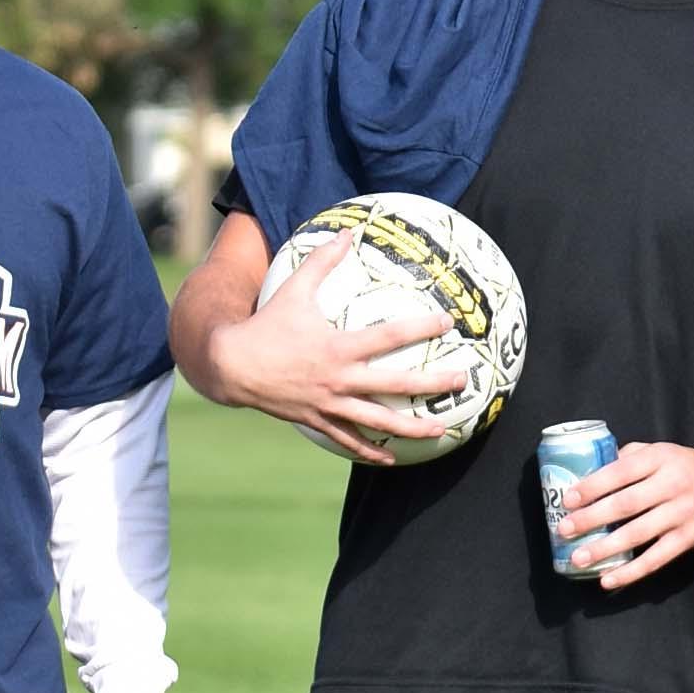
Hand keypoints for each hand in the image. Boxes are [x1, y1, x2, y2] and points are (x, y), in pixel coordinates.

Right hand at [193, 228, 464, 462]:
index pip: (389, 338)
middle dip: (432, 383)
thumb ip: (322, 261)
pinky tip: (391, 460)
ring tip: (441, 430)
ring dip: (412, 427)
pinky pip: (349, 441)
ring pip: (378, 421)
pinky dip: (370, 451)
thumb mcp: (292, 288)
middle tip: (462, 380)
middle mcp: (338, 380)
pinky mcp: (317, 421)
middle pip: (395, 385)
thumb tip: (348, 232)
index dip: (420, 329)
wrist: (231, 366)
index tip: (447, 321)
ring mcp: (329, 405)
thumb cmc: (265, 324)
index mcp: (338, 348)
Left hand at [554, 440, 693, 590]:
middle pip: (626, 504)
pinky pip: (657, 558)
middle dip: (592, 518)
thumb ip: (628, 458)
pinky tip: (608, 579)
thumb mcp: (660, 451)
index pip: (621, 471)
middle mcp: (672, 485)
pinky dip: (631, 571)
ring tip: (578, 558)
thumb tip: (587, 472)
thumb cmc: (683, 468)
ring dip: (605, 548)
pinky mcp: (689, 538)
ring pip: (638, 534)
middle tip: (563, 530)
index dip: (593, 486)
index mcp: (660, 458)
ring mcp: (682, 513)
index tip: (567, 500)